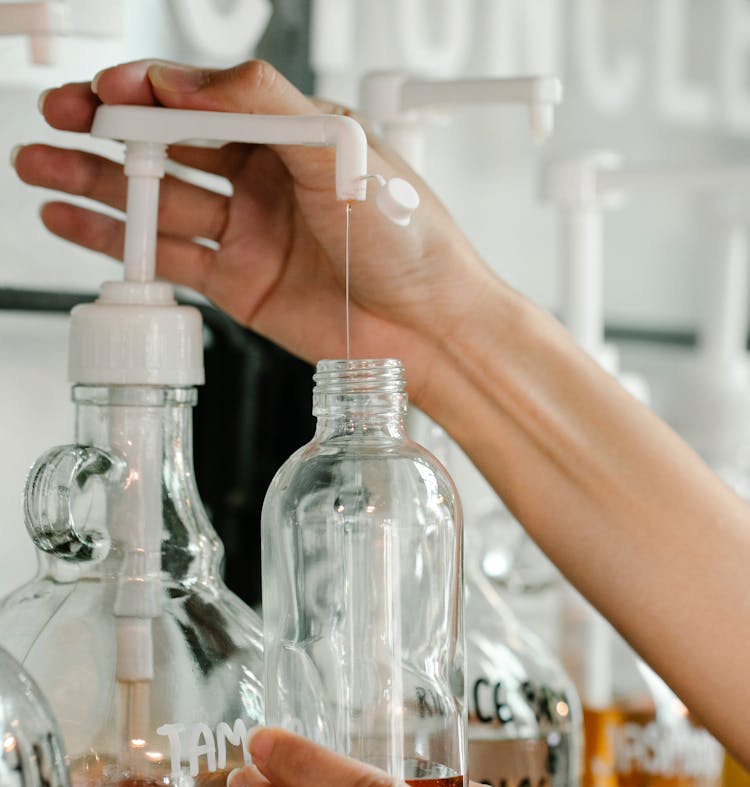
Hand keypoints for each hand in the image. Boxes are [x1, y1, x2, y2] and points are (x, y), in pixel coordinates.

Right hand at [13, 58, 497, 409]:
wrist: (427, 326)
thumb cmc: (406, 236)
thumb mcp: (338, 149)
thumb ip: (260, 104)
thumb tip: (180, 82)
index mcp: (288, 132)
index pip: (201, 98)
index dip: (147, 90)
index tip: (104, 90)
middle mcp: (261, 178)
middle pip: (166, 144)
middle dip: (105, 129)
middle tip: (56, 118)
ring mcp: (245, 232)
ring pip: (155, 200)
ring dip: (95, 182)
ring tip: (38, 165)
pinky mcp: (236, 284)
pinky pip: (165, 257)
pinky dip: (116, 240)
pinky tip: (73, 221)